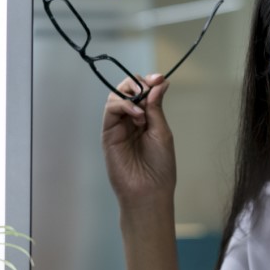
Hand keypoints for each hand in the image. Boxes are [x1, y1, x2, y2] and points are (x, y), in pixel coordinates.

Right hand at [102, 74, 175, 204]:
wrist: (149, 190)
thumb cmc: (160, 166)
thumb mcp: (162, 131)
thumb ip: (156, 107)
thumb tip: (160, 82)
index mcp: (146, 118)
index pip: (142, 91)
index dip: (149, 82)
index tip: (160, 78)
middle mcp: (130, 120)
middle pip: (127, 89)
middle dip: (138, 83)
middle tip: (150, 86)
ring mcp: (118, 126)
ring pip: (116, 96)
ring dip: (130, 93)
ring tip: (143, 109)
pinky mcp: (108, 133)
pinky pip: (110, 109)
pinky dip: (123, 105)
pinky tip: (136, 114)